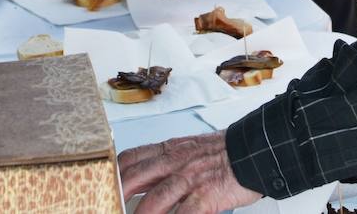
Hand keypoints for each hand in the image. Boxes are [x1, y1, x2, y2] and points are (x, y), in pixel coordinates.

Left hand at [119, 132, 262, 213]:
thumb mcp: (189, 149)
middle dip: (117, 195)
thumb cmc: (224, 153)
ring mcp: (190, 178)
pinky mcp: (206, 195)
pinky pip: (184, 213)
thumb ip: (167, 163)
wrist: (254, 150)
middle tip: (106, 205)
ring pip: (156, 199)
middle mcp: (175, 162)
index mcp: (169, 150)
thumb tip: (147, 180)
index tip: (102, 186)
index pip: (130, 158)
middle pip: (135, 178)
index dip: (113, 174)